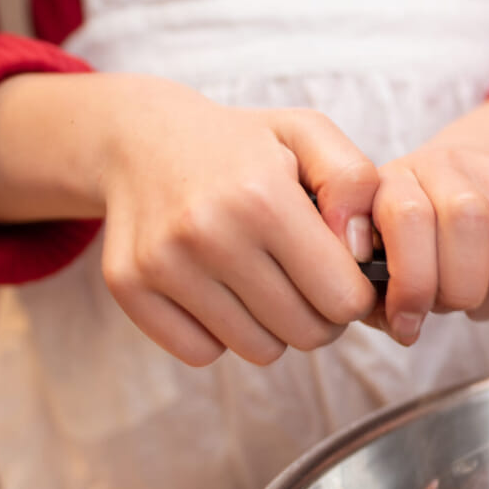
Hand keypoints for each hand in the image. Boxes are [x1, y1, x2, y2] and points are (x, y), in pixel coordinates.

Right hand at [97, 78, 378, 366]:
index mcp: (263, 197)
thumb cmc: (242, 146)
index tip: (343, 274)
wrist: (141, 138)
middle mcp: (208, 232)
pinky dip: (219, 333)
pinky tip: (218, 291)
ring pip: (258, 350)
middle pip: (306, 333)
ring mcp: (163, 263)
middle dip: (320, 315)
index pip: (344, 299)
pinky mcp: (129, 286)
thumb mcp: (309, 135)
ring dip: (272, 327)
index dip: (355, 293)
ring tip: (263, 282)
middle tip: (306, 282)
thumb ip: (356, 183)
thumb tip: (359, 251)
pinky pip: (202, 353)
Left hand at [366, 142, 488, 345]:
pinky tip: (483, 286)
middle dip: (452, 292)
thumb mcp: (374, 246)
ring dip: (482, 299)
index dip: (409, 282)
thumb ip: (375, 287)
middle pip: (464, 224)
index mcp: (393, 178)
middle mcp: (444, 166)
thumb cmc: (405, 226)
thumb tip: (402, 327)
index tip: (404, 319)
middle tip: (437, 305)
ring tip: (460, 296)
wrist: (462, 164)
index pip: (408, 217)